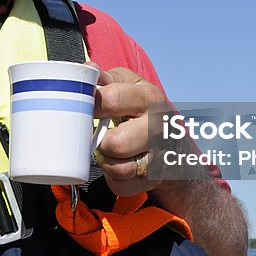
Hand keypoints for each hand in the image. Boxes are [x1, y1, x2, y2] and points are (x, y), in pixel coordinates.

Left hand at [91, 64, 166, 196]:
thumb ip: (107, 78)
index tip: (84, 108)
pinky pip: (122, 184)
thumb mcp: (128, 84)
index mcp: (149, 98)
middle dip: (100, 141)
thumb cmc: (139, 107)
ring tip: (108, 150)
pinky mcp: (154, 177)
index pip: (112, 100)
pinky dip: (114, 178)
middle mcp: (158, 127)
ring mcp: (159, 155)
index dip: (91, 105)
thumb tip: (89, 70)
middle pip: (116, 144)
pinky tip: (117, 164)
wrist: (171, 137)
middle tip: (98, 135)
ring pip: (119, 168)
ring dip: (107, 161)